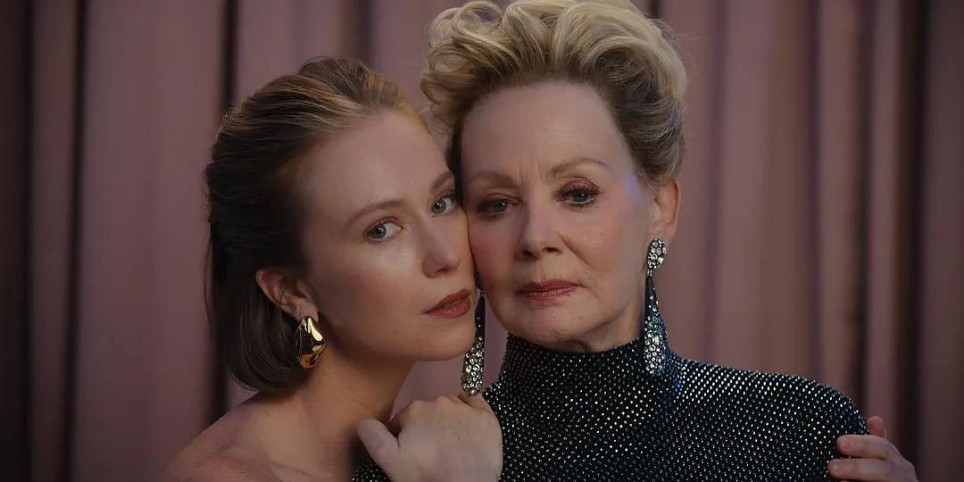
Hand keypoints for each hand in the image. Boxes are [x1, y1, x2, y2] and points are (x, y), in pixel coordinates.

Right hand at [357, 394, 501, 481]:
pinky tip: (468, 429)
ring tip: (450, 446)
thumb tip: (363, 421)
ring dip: (447, 421)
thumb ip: (373, 437)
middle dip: (427, 428)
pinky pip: (476, 403)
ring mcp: (466, 408)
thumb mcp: (390, 461)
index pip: (403, 420)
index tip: (411, 453)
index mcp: (414, 410)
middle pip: (427, 413)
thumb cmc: (426, 475)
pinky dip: (470, 412)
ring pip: (451, 408)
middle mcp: (440, 401)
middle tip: (431, 453)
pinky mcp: (488, 416)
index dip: (405, 437)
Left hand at [828, 416, 917, 480]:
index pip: (883, 448)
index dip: (862, 444)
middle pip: (884, 470)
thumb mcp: (877, 461)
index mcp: (898, 463)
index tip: (839, 443)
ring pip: (886, 481)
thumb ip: (872, 446)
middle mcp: (904, 478)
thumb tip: (876, 419)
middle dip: (858, 468)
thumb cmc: (877, 478)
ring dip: (860, 481)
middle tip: (832, 467)